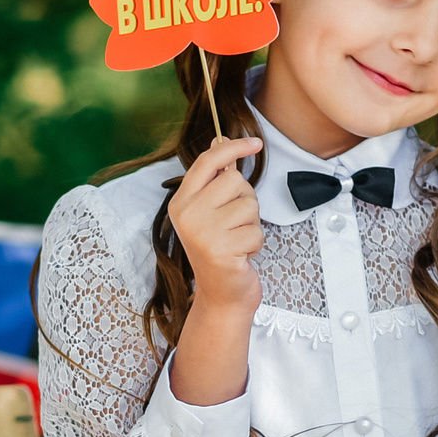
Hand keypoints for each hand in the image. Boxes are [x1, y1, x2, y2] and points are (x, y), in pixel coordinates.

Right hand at [167, 136, 263, 405]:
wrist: (221, 296)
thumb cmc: (221, 251)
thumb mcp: (212, 212)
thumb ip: (216, 180)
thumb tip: (221, 140)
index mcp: (181, 202)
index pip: (207, 162)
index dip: (232, 148)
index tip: (255, 142)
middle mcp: (187, 215)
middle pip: (234, 181)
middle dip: (246, 201)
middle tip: (236, 224)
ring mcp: (202, 233)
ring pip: (249, 206)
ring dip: (252, 224)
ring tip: (237, 241)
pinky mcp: (220, 250)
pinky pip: (255, 231)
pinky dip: (255, 244)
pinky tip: (241, 256)